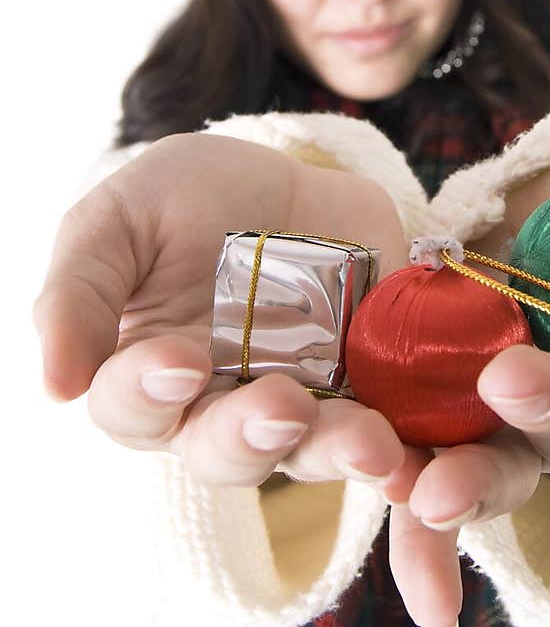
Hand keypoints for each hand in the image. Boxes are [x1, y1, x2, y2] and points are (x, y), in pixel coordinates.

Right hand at [34, 134, 411, 488]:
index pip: (133, 407)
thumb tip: (55, 386)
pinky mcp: (368, 389)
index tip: (176, 360)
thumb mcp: (121, 218)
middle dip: (250, 436)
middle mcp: (218, 406)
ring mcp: (300, 402)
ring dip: (336, 452)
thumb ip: (81, 290)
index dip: (148, 392)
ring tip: (367, 441)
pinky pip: (385, 434)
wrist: (290, 173)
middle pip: (224, 453)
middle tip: (281, 405)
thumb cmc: (187, 198)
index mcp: (146, 374)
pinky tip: (416, 453)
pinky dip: (403, 451)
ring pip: (309, 453)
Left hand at [385, 148, 549, 626]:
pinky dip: (396, 476)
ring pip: (494, 463)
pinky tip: (376, 484)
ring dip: (466, 481)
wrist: (548, 181)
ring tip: (430, 488)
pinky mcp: (436, 391)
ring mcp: (506, 409)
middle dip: (548, 415)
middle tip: (513, 381)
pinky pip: (418, 446)